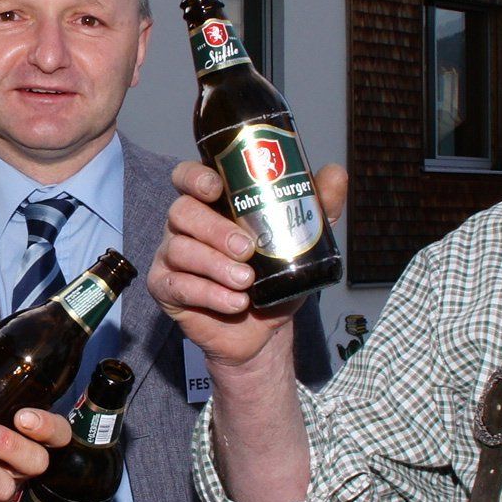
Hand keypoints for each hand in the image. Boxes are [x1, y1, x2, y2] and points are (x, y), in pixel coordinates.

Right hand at [148, 160, 348, 367]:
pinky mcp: (166, 288)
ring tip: (246, 282)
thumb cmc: (273, 277)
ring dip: (215, 266)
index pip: (188, 177)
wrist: (263, 329)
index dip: (195, 178)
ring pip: (180, 249)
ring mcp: (171, 256)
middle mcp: (185, 225)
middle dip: (214, 229)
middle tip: (246, 249)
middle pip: (182, 211)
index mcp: (211, 204)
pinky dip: (209, 294)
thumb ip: (317, 207)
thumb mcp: (301, 241)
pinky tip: (235, 302)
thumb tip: (335, 172)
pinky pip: (178, 285)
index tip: (217, 189)